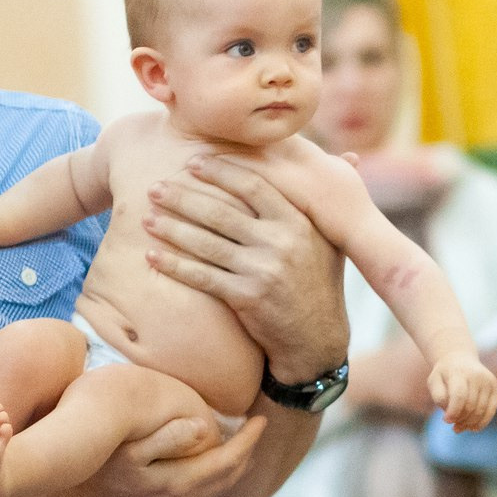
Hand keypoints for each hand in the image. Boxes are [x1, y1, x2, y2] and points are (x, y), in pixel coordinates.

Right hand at [63, 412, 262, 496]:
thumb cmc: (89, 466)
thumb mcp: (125, 446)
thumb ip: (166, 436)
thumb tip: (203, 429)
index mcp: (173, 483)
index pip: (224, 463)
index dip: (247, 442)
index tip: (262, 420)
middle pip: (224, 481)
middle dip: (245, 455)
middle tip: (256, 430)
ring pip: (211, 493)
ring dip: (230, 470)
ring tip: (240, 447)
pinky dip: (210, 481)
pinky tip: (206, 468)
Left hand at [143, 155, 346, 382]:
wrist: (317, 339)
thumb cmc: (321, 281)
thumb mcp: (332, 238)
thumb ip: (327, 200)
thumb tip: (351, 157)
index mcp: (298, 221)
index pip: (253, 185)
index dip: (221, 171)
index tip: (194, 162)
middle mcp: (281, 243)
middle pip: (221, 212)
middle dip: (183, 197)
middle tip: (156, 187)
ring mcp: (264, 271)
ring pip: (206, 243)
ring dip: (171, 229)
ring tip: (146, 217)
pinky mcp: (247, 298)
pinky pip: (202, 276)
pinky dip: (174, 264)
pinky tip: (151, 255)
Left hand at [428, 354, 496, 431]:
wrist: (459, 358)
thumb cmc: (444, 374)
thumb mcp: (434, 381)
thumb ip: (439, 397)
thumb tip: (449, 413)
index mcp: (459, 372)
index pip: (459, 395)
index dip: (453, 411)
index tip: (446, 420)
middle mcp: (477, 375)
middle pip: (470, 406)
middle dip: (460, 418)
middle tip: (452, 423)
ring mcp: (488, 380)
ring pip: (481, 410)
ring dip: (469, 423)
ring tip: (459, 427)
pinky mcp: (495, 386)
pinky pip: (491, 410)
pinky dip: (482, 422)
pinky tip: (472, 428)